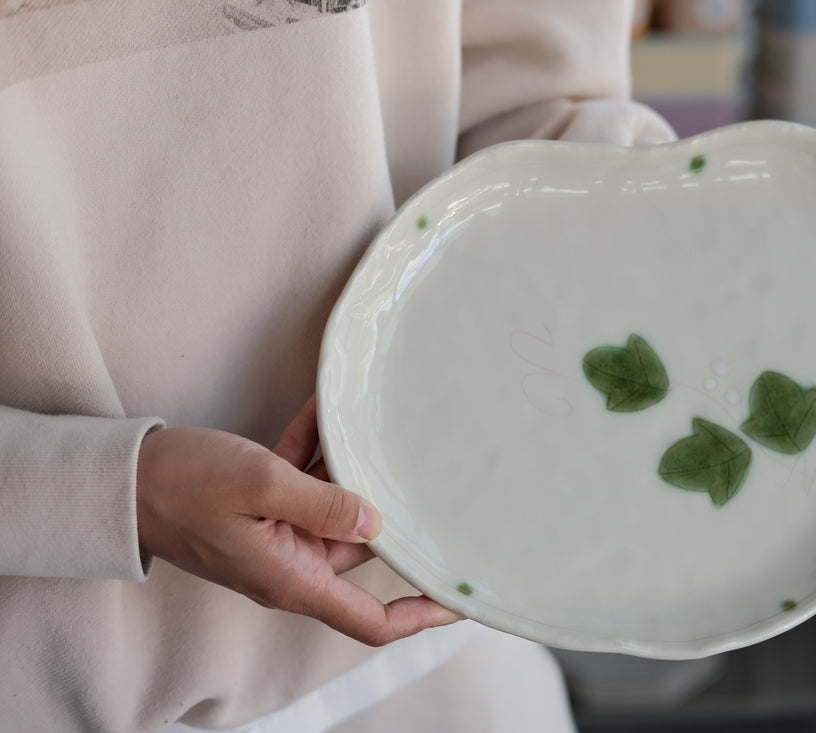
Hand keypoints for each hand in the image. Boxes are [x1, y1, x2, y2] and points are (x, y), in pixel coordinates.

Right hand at [136, 396, 460, 645]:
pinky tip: (324, 410)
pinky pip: (305, 482)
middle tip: (427, 472)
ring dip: (348, 466)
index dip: (418, 615)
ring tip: (366, 424)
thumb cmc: (183, 485)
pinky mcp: (264, 508)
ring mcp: (279, 535)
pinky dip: (315, 450)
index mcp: (293, 578)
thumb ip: (323, 503)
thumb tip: (375, 523)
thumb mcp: (260, 484)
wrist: (121, 477)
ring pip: (336, 506)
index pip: (370, 621)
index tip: (459, 599)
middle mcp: (292, 564)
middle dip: (388, 509)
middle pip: (362, 550)